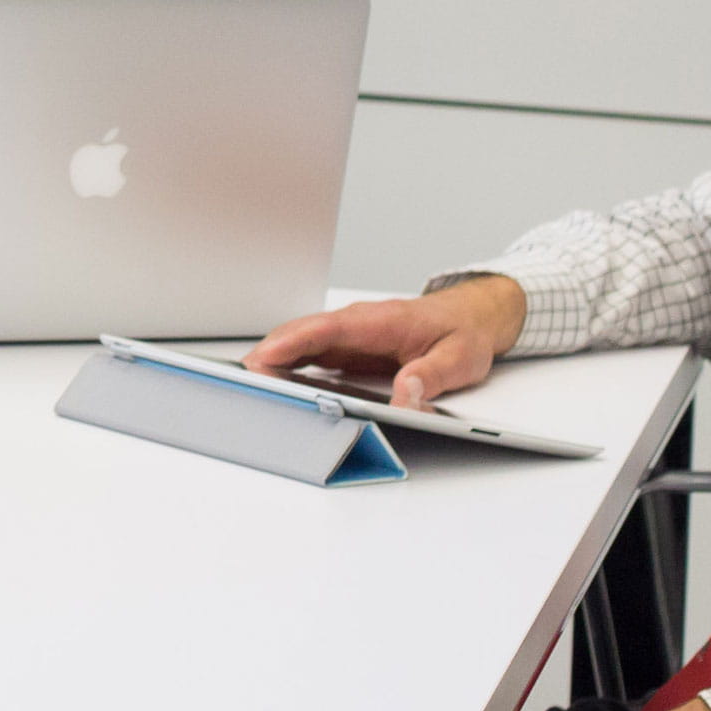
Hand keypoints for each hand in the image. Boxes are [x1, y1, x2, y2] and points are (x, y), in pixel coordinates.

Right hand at [247, 275, 526, 408]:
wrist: (470, 316)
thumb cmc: (463, 333)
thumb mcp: (460, 358)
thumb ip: (432, 376)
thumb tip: (406, 395)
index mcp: (381, 321)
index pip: (329, 328)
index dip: (294, 341)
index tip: (265, 356)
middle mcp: (357, 324)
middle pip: (302, 333)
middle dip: (269, 353)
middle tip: (240, 379)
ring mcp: (347, 335)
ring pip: (299, 342)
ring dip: (271, 360)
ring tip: (244, 386)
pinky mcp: (345, 348)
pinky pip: (307, 352)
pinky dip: (284, 364)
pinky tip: (268, 384)